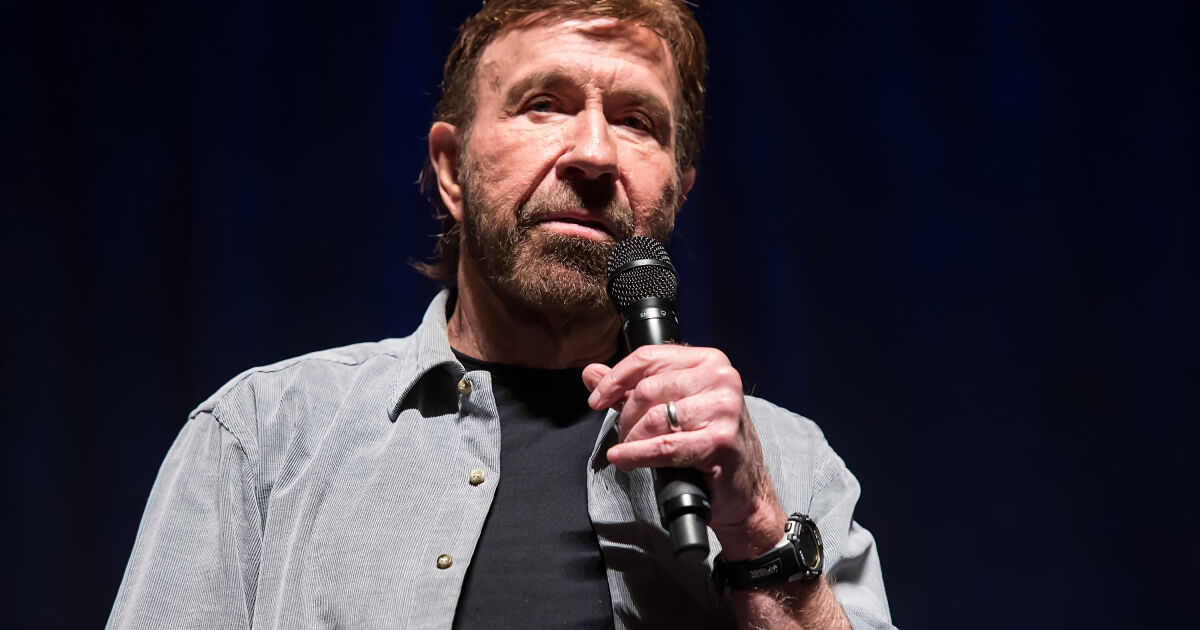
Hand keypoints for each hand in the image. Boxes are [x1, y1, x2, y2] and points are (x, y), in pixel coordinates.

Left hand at [582, 345, 786, 558]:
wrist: (744, 488)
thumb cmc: (709, 443)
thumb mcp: (671, 407)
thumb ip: (630, 388)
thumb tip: (591, 373)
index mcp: (709, 360)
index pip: (649, 357)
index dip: (615, 379)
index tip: (596, 399)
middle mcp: (721, 378)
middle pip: (648, 389)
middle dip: (625, 416)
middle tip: (623, 435)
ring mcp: (723, 409)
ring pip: (654, 417)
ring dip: (631, 439)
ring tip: (628, 451)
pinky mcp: (720, 441)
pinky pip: (663, 446)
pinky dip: (637, 454)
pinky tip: (625, 459)